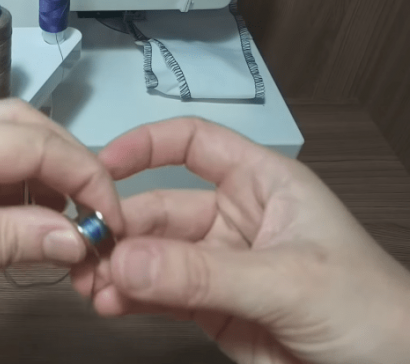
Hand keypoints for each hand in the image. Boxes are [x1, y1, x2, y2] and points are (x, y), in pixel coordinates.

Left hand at [0, 99, 123, 363]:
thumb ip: (9, 240)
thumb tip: (71, 231)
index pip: (28, 142)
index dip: (81, 177)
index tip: (108, 216)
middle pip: (19, 126)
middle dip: (67, 167)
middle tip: (94, 215)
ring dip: (39, 175)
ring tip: (62, 223)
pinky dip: (7, 183)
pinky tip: (20, 215)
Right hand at [73, 118, 409, 363]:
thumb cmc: (370, 309)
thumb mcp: (287, 280)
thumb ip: (202, 273)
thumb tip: (123, 262)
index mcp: (262, 184)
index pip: (195, 144)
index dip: (147, 145)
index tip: (102, 166)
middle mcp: (235, 219)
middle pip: (160, 208)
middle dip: (120, 228)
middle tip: (83, 249)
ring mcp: (218, 266)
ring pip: (152, 255)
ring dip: (117, 267)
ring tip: (88, 284)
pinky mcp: (209, 309)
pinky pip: (157, 295)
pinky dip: (128, 299)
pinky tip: (108, 304)